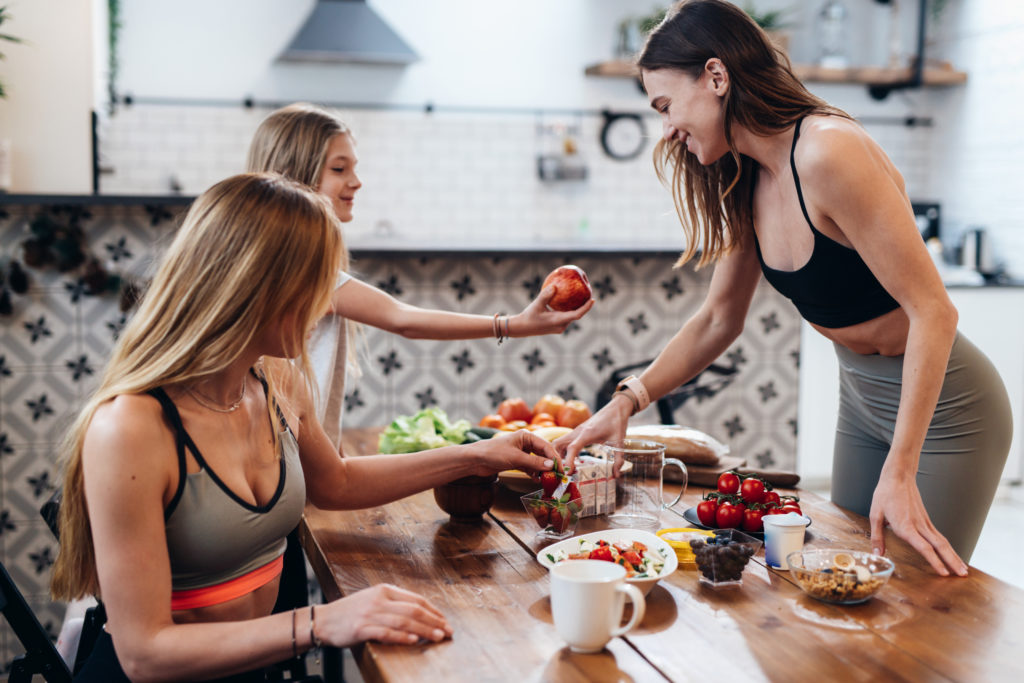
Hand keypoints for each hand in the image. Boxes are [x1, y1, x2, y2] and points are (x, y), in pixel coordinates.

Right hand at [318, 584, 452, 646]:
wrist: (324, 620)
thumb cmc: (351, 612)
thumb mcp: (374, 599)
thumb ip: (394, 603)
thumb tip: (420, 613)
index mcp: (385, 590)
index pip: (416, 599)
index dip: (433, 610)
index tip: (445, 620)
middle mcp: (379, 599)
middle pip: (414, 610)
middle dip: (434, 621)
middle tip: (447, 631)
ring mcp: (370, 613)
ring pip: (404, 621)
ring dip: (424, 629)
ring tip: (437, 636)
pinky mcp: (362, 628)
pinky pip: (387, 632)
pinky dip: (402, 636)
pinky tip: (414, 640)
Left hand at [469, 429, 557, 475]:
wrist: (475, 460)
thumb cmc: (493, 453)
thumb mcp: (516, 458)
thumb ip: (534, 462)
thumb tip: (550, 466)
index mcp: (526, 436)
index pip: (546, 446)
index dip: (554, 458)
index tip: (561, 468)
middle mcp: (525, 442)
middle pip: (542, 453)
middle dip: (550, 464)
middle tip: (557, 475)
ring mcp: (520, 452)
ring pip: (536, 461)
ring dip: (542, 470)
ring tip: (548, 479)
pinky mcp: (515, 461)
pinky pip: (529, 467)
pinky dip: (534, 473)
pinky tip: (537, 479)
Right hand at [510, 286, 593, 335]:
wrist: (522, 328)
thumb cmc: (528, 316)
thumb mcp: (536, 304)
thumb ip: (546, 295)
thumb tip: (555, 286)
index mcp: (558, 321)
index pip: (577, 314)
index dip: (586, 308)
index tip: (593, 299)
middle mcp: (561, 326)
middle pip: (577, 315)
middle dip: (584, 306)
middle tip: (589, 294)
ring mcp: (559, 327)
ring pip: (571, 316)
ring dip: (576, 307)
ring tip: (581, 296)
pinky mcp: (556, 327)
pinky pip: (566, 316)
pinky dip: (568, 309)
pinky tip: (568, 299)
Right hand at [553, 393, 631, 471]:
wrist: (616, 408)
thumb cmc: (617, 422)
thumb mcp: (619, 442)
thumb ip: (618, 459)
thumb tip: (616, 474)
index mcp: (587, 433)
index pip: (572, 448)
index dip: (568, 461)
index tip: (568, 472)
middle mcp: (578, 432)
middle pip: (557, 444)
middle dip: (556, 458)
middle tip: (563, 471)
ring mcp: (576, 431)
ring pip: (559, 442)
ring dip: (559, 454)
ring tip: (567, 468)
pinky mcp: (578, 431)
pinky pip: (566, 441)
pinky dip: (565, 450)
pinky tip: (574, 460)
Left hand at [869, 468, 967, 576]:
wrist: (898, 476)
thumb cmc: (885, 494)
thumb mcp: (875, 515)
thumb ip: (877, 537)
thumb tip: (877, 554)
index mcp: (906, 526)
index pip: (924, 547)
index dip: (935, 561)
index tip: (944, 573)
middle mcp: (919, 526)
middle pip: (940, 546)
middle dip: (952, 562)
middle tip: (963, 576)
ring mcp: (925, 522)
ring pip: (943, 542)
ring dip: (954, 556)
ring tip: (964, 570)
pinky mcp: (926, 520)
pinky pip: (939, 536)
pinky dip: (948, 548)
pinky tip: (952, 555)